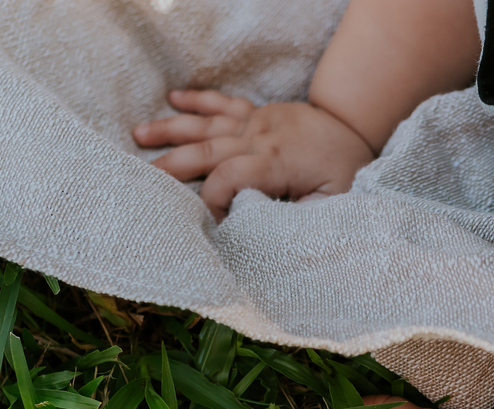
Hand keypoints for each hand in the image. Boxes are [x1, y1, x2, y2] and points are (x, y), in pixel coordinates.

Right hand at [133, 90, 375, 220]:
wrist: (356, 130)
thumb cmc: (346, 173)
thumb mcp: (332, 204)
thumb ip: (297, 217)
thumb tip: (259, 226)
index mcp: (276, 161)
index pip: (229, 179)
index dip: (214, 201)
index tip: (213, 224)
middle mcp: (259, 136)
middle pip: (206, 150)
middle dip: (172, 166)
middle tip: (144, 183)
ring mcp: (256, 121)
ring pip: (206, 124)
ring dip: (171, 130)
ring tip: (137, 136)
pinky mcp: (258, 113)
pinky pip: (223, 102)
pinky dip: (198, 100)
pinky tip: (173, 98)